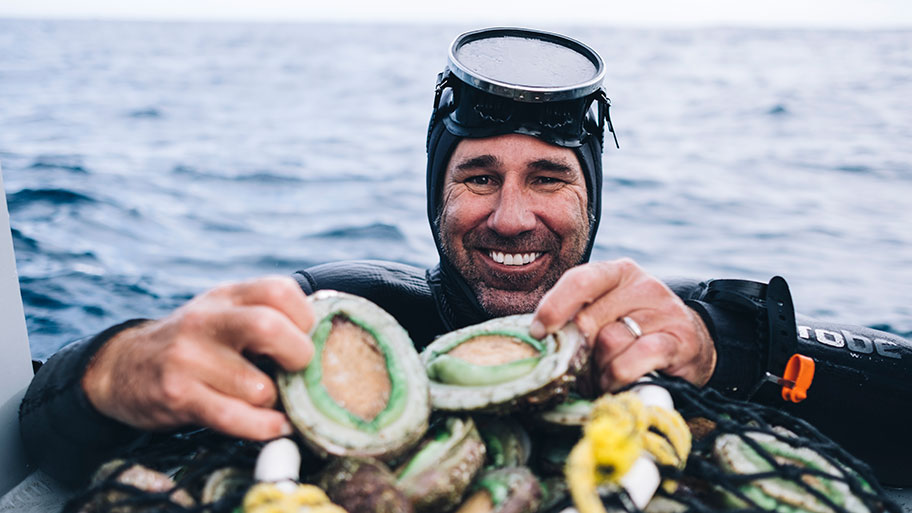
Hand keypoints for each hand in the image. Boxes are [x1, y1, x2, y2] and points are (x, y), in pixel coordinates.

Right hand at [82, 275, 314, 439]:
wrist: (123, 367)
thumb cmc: (195, 342)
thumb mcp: (224, 312)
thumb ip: (267, 314)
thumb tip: (326, 339)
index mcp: (226, 295)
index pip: (279, 290)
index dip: (305, 316)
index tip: (307, 337)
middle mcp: (206, 321)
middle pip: (269, 327)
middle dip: (298, 355)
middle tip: (299, 370)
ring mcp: (189, 358)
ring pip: (258, 387)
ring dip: (277, 402)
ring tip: (275, 402)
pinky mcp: (179, 395)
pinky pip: (236, 417)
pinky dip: (264, 427)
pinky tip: (274, 426)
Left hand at [531, 259, 715, 391]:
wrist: (691, 347)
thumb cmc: (634, 334)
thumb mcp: (604, 318)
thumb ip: (576, 321)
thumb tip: (538, 339)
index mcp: (617, 273)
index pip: (579, 280)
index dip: (554, 307)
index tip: (539, 331)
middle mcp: (642, 285)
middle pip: (590, 319)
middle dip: (578, 351)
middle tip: (579, 368)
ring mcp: (664, 311)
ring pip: (610, 341)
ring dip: (599, 368)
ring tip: (603, 375)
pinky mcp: (680, 340)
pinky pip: (635, 358)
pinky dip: (619, 375)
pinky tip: (618, 381)